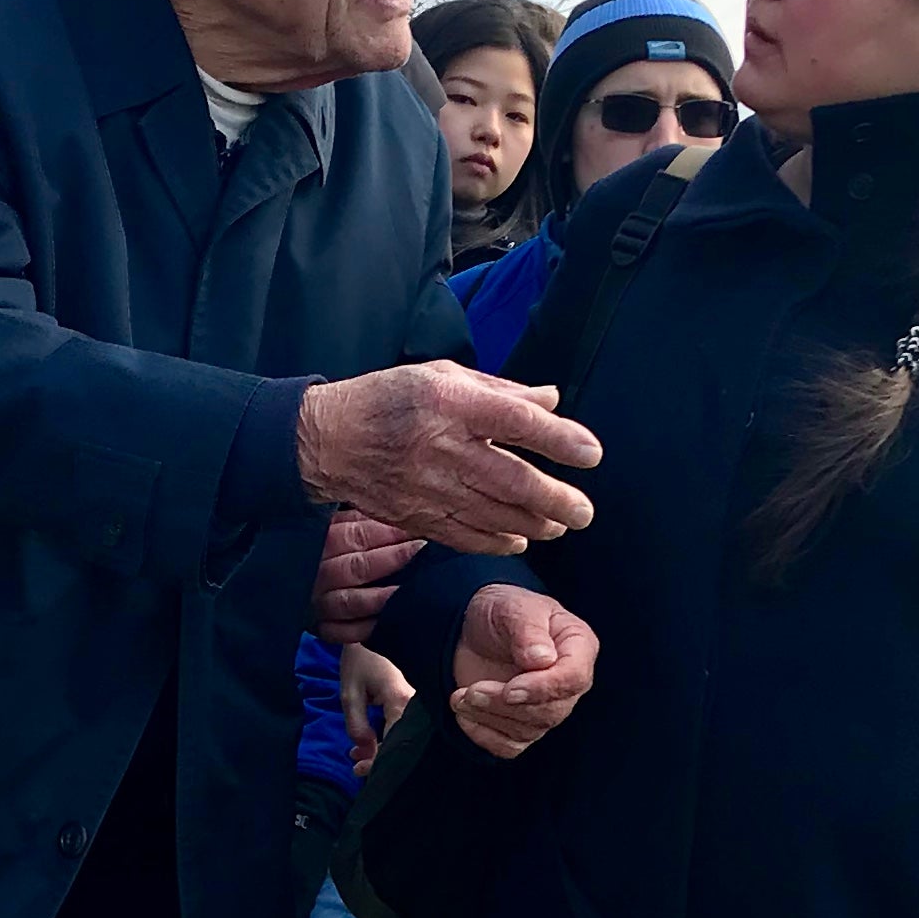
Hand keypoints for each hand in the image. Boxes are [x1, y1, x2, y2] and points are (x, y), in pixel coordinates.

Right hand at [299, 362, 600, 551]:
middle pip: (510, 479)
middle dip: (554, 499)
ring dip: (533, 523)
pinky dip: (496, 541)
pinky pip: (464, 536)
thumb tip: (551, 401)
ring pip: (492, 513)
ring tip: (561, 526)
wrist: (328, 439)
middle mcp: (441, 447)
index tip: (590, 453)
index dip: (558, 439)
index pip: (517, 422)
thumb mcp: (442, 376)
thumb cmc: (390, 399)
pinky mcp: (414, 515)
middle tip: (584, 511)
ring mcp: (427, 486)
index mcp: (451, 403)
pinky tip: (520, 540)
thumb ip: (500, 391)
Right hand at [310, 505, 417, 640]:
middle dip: (392, 558)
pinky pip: (344, 633)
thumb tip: (396, 506)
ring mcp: (317, 603)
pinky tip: (390, 621)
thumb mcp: (333, 525)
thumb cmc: (324, 548)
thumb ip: (358, 517)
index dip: (386, 532)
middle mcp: (315, 574)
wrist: (285, 583)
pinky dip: (367, 629)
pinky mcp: (320, 628)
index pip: (354, 535)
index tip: (414, 528)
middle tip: (420, 550)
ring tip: (411, 588)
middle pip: (356, 567)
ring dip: (383, 597)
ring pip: (351, 602)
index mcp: (317, 542)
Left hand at [340, 647, 411, 769]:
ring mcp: (420, 703)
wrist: (377, 627)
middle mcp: (417, 705)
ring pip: (404, 737)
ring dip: (381, 749)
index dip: (377, 762)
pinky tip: (370, 741)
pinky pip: (406, 726)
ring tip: (357, 755)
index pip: (395, 743)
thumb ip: (356, 724)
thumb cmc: (361, 658)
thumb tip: (366, 751)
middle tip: (355, 766)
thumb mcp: (350, 692)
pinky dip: (388, 737)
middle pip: (403, 744)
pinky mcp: (418, 702)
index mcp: (401, 700)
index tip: (357, 769)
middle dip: (379, 759)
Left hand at [448, 589, 597, 759]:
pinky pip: (509, 746)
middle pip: (551, 711)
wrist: (473, 627)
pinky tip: (464, 713)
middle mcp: (568, 682)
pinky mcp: (522, 725)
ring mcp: (546, 707)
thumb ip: (528, 631)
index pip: (574, 678)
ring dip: (489, 717)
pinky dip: (483, 735)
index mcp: (578, 647)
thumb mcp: (512, 608)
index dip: (543, 689)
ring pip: (528, 731)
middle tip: (471, 691)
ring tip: (461, 695)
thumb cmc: (501, 611)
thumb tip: (542, 660)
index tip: (509, 690)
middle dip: (505, 705)